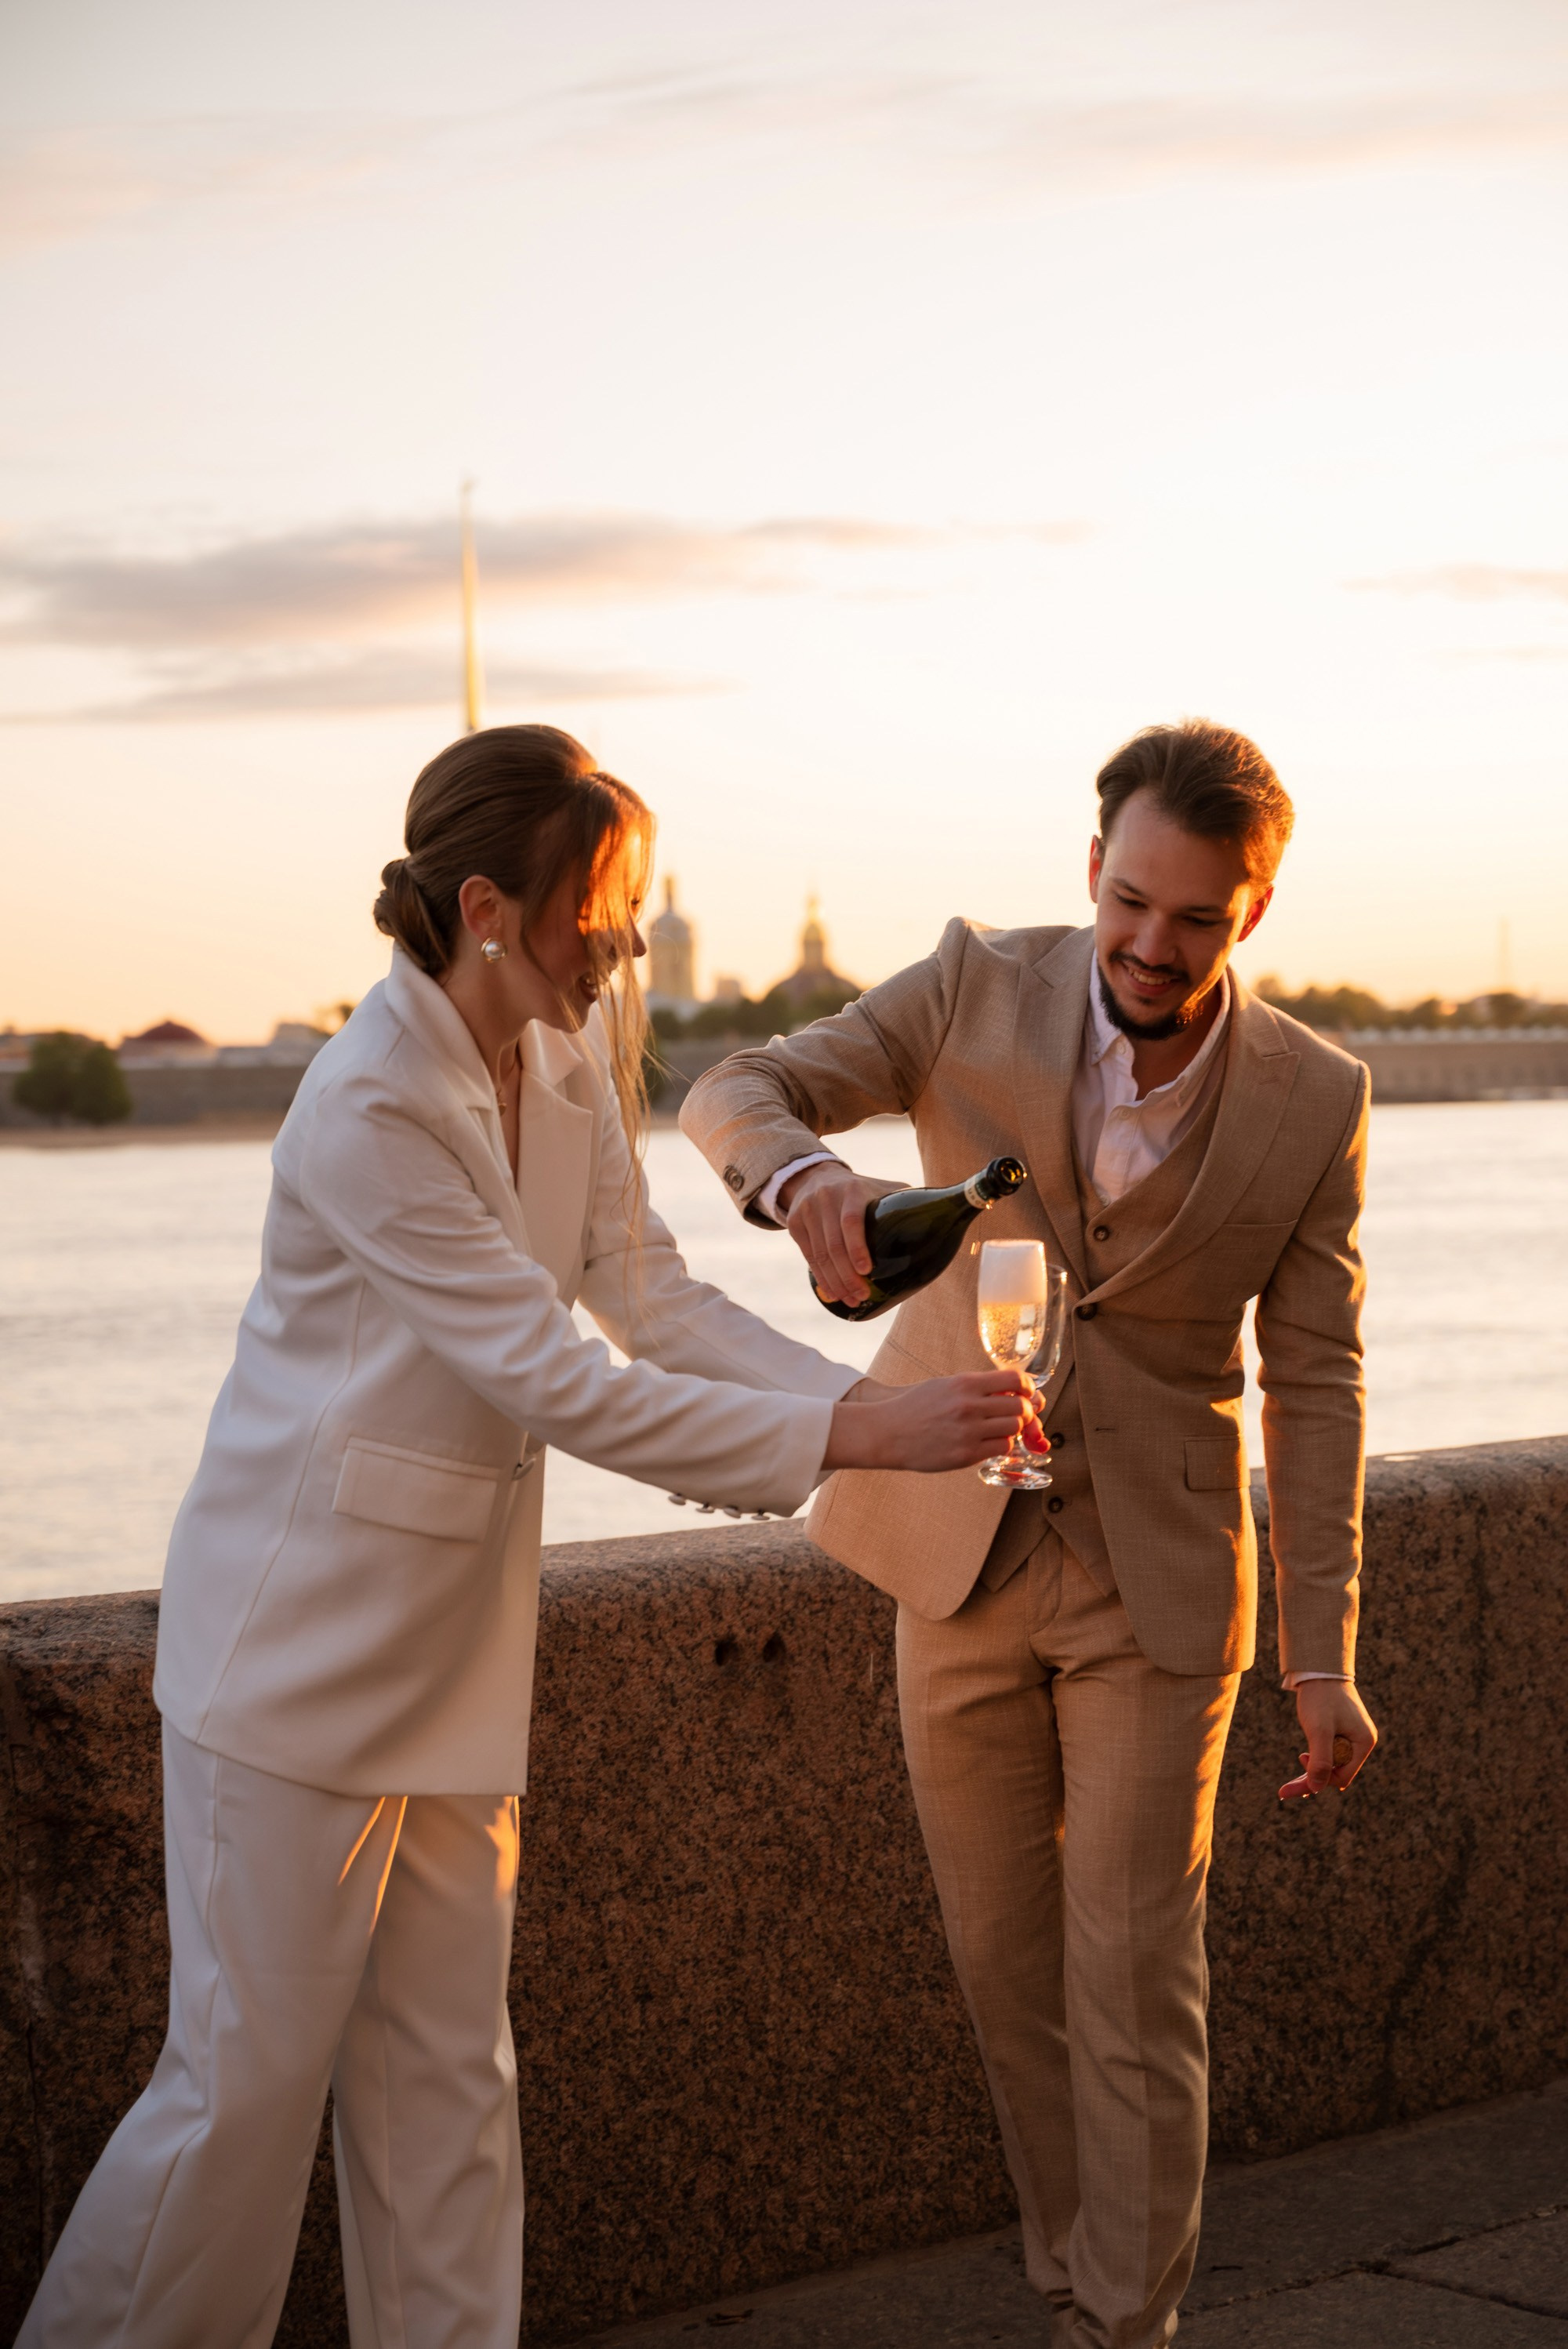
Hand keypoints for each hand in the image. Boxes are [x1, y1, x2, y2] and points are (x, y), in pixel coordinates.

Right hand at [779, 1162, 902, 1307]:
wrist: (816, 1177)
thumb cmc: (859, 1191)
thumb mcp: (880, 1188)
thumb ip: (905, 1199)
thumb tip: (942, 1217)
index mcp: (852, 1190)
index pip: (851, 1222)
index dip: (857, 1248)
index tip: (867, 1271)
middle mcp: (826, 1199)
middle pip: (834, 1246)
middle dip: (848, 1276)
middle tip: (862, 1296)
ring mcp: (807, 1211)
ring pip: (820, 1255)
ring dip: (835, 1282)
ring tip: (851, 1300)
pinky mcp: (794, 1224)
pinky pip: (808, 1256)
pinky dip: (821, 1278)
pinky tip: (833, 1292)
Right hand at [824, 1371, 1036, 1474]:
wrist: (888, 1433)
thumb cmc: (915, 1407)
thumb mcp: (944, 1385)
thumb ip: (975, 1386)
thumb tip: (1010, 1390)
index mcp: (965, 1383)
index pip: (1015, 1380)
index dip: (1028, 1387)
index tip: (1027, 1393)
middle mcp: (969, 1405)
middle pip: (1021, 1407)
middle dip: (1026, 1411)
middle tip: (1020, 1416)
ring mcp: (968, 1431)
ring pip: (1014, 1429)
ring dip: (1014, 1429)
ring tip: (1001, 1429)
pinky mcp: (966, 1454)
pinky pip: (1001, 1448)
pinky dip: (1001, 1445)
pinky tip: (990, 1442)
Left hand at [1279, 1680, 1377, 1800]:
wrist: (1317, 1668)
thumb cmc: (1320, 1697)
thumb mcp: (1319, 1730)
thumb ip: (1320, 1760)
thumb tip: (1316, 1788)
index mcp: (1363, 1743)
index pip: (1342, 1776)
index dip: (1320, 1779)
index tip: (1297, 1770)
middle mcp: (1361, 1742)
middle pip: (1335, 1772)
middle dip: (1311, 1780)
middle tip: (1283, 1792)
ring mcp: (1351, 1737)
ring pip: (1330, 1763)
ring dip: (1311, 1771)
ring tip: (1287, 1788)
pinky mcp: (1341, 1731)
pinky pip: (1328, 1752)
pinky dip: (1314, 1759)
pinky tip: (1301, 1764)